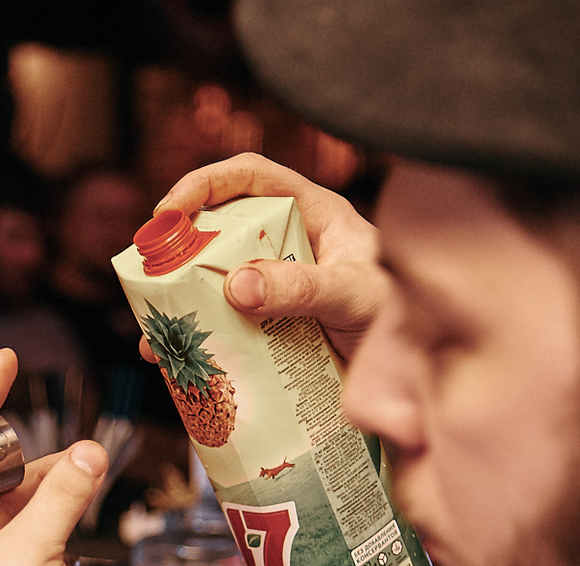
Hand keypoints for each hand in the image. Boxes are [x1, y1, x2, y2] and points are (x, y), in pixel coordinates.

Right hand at [143, 151, 384, 361]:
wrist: (429, 375)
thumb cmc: (405, 317)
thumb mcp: (355, 296)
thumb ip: (303, 288)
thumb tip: (236, 285)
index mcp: (314, 214)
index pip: (249, 177)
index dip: (203, 185)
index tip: (167, 214)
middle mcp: (292, 248)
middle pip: (222, 235)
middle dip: (180, 256)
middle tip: (149, 279)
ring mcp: (282, 291)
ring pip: (218, 288)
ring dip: (181, 311)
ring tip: (157, 339)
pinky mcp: (276, 332)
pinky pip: (228, 331)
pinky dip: (201, 347)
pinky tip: (181, 368)